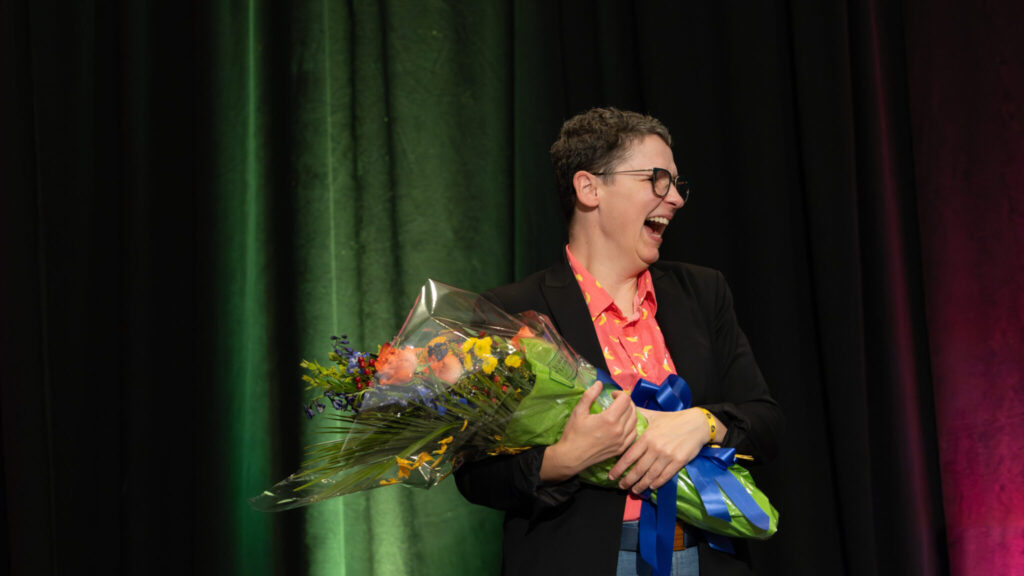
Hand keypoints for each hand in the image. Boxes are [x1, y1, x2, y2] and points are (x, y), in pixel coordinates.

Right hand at [540, 383, 636, 482]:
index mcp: (609, 419)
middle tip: (616, 401)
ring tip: (620, 411)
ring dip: (630, 412)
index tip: (612, 394)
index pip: (625, 400)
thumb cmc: (573, 433)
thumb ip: (590, 395)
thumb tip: (599, 383)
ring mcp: (621, 441)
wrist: (571, 457)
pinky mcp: (621, 449)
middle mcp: (619, 430)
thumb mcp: (579, 411)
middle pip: (632, 409)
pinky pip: (633, 434)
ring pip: (635, 421)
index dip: (620, 393)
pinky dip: (631, 425)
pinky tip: (623, 424)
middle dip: (625, 401)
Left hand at [607, 407, 725, 493]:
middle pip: (638, 469)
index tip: (611, 476)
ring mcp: (667, 456)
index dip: (619, 468)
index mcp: (647, 436)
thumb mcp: (652, 415)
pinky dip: (656, 483)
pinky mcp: (679, 462)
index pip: (629, 456)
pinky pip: (664, 476)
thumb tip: (615, 394)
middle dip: (627, 480)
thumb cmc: (671, 419)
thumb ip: (634, 411)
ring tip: (634, 489)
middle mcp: (656, 447)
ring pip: (650, 475)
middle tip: (621, 486)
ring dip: (641, 485)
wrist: (696, 424)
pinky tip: (650, 486)